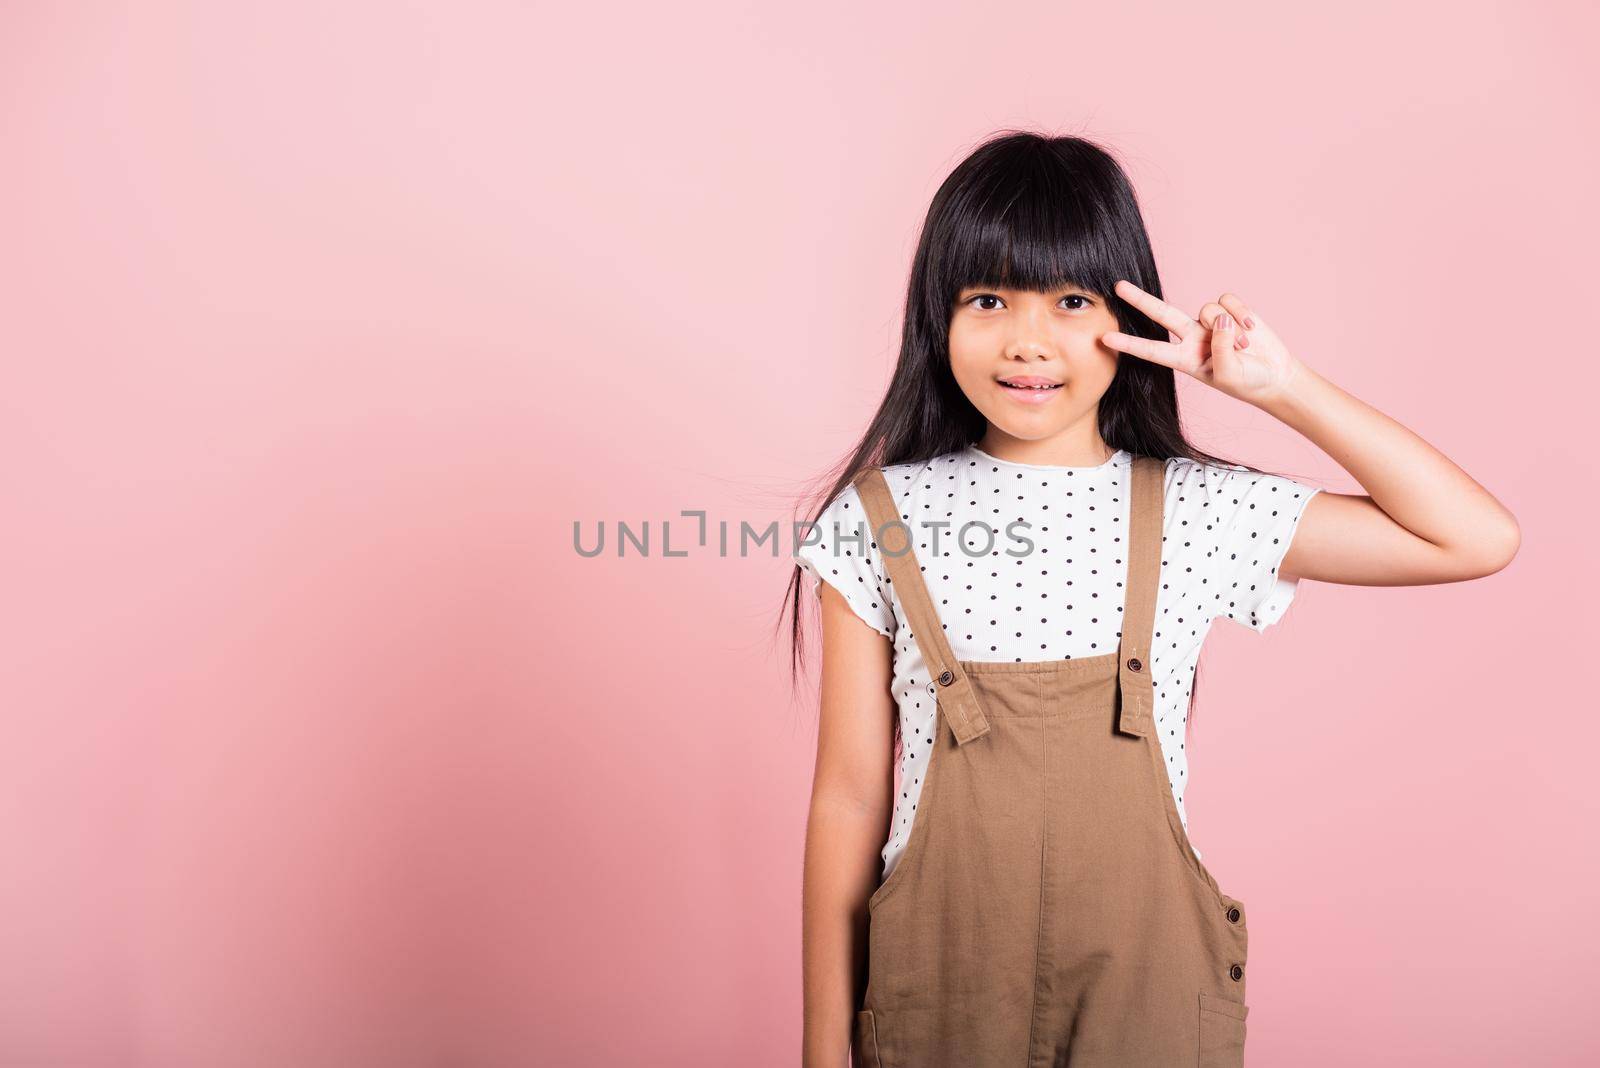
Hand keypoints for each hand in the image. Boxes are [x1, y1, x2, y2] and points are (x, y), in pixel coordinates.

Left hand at [1100, 279, 1302, 407]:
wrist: (1273, 374)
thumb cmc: (1246, 381)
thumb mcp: (1228, 374)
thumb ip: (1220, 348)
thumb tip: (1219, 320)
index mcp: (1184, 359)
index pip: (1151, 350)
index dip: (1129, 345)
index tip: (1104, 339)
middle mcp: (1192, 337)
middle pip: (1162, 313)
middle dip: (1140, 300)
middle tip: (1117, 286)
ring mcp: (1210, 323)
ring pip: (1209, 310)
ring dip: (1231, 329)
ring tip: (1243, 346)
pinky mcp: (1229, 310)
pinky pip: (1228, 301)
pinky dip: (1241, 314)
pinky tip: (1250, 330)